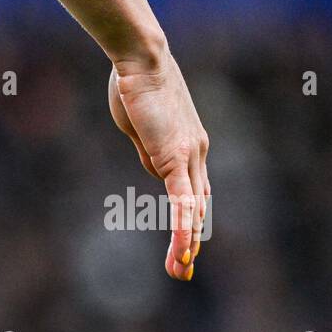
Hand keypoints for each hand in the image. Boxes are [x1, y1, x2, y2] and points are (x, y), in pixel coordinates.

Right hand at [108, 51, 210, 280]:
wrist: (142, 60)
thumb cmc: (134, 84)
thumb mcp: (138, 126)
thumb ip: (147, 149)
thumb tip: (154, 166)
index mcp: (187, 146)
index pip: (194, 192)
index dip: (191, 221)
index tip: (186, 245)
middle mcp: (196, 153)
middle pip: (198, 207)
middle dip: (191, 241)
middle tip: (183, 270)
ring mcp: (189, 156)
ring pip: (192, 209)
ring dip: (186, 243)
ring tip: (180, 271)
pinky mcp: (174, 157)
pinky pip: (181, 200)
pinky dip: (182, 226)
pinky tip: (182, 250)